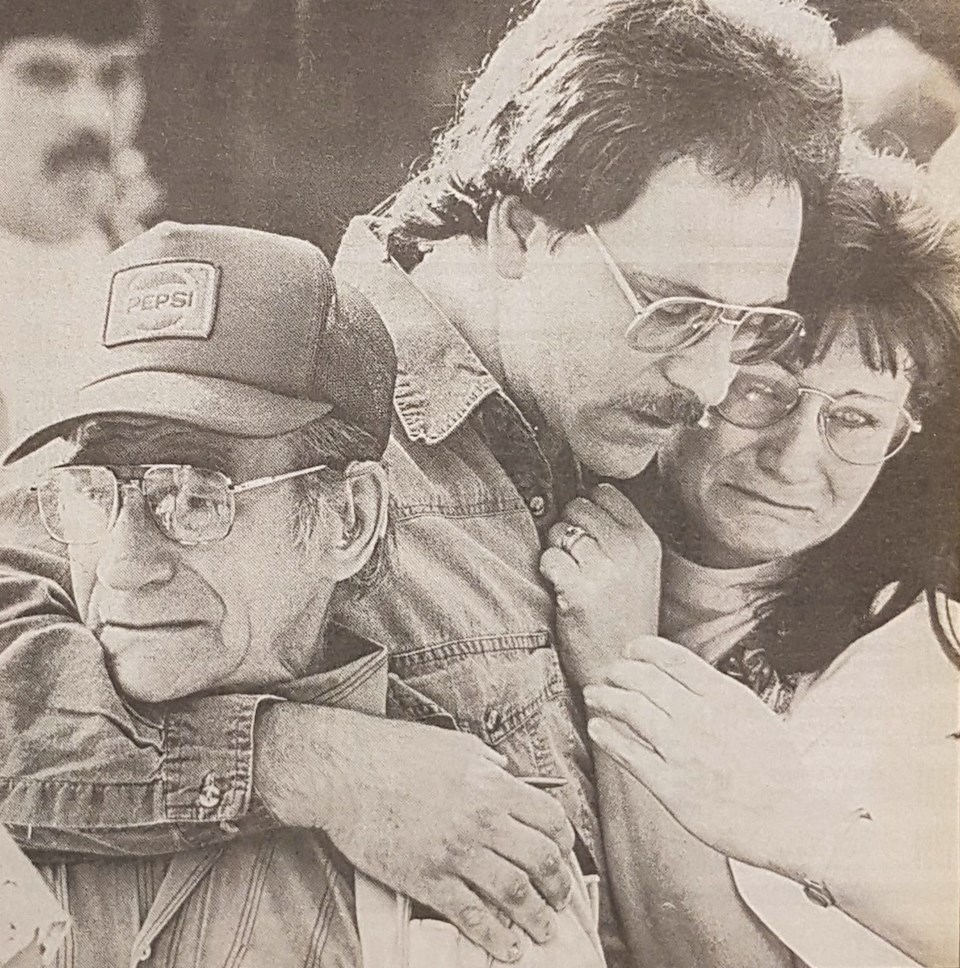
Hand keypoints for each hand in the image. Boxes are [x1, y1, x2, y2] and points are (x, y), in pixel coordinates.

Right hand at [255, 704, 575, 962]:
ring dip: (536, 918)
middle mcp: (482, 820)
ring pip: (513, 894)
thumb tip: (506, 770)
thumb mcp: (454, 745)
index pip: (549, 820)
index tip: (564, 856)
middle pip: (540, 860)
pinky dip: (494, 937)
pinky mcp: (426, 878)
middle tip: (559, 900)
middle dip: (558, 887)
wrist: (346, 771)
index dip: (564, 843)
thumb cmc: (397, 751)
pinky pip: (469, 915)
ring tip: (544, 931)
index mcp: (492, 785)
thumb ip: (487, 761)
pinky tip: (507, 949)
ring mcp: (455, 852)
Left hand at [539, 483, 660, 686]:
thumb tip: (578, 496)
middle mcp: (630, 551)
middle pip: (577, 507)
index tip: (587, 536)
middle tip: (576, 561)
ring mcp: (606, 572)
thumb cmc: (621, 616)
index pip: (604, 492)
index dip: (586, 509)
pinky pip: (548, 558)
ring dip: (555, 552)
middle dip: (567, 529)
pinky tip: (562, 592)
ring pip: (559, 531)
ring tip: (571, 578)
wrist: (618, 668)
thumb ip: (616, 531)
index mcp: (646, 540)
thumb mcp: (638, 569)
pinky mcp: (580, 592)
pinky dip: (547, 572)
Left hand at [583, 635, 830, 877]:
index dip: (642, 649)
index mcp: (724, 696)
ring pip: (629, 708)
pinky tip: (597, 729)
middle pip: (642, 678)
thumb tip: (684, 676)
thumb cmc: (778, 772)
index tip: (629, 651)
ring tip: (594, 695)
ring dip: (604, 697)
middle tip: (608, 675)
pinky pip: (627, 752)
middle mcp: (700, 717)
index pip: (671, 657)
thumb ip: (718, 694)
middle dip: (618, 672)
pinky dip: (605, 735)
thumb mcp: (754, 715)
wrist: (792, 821)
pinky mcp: (671, 786)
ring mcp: (683, 751)